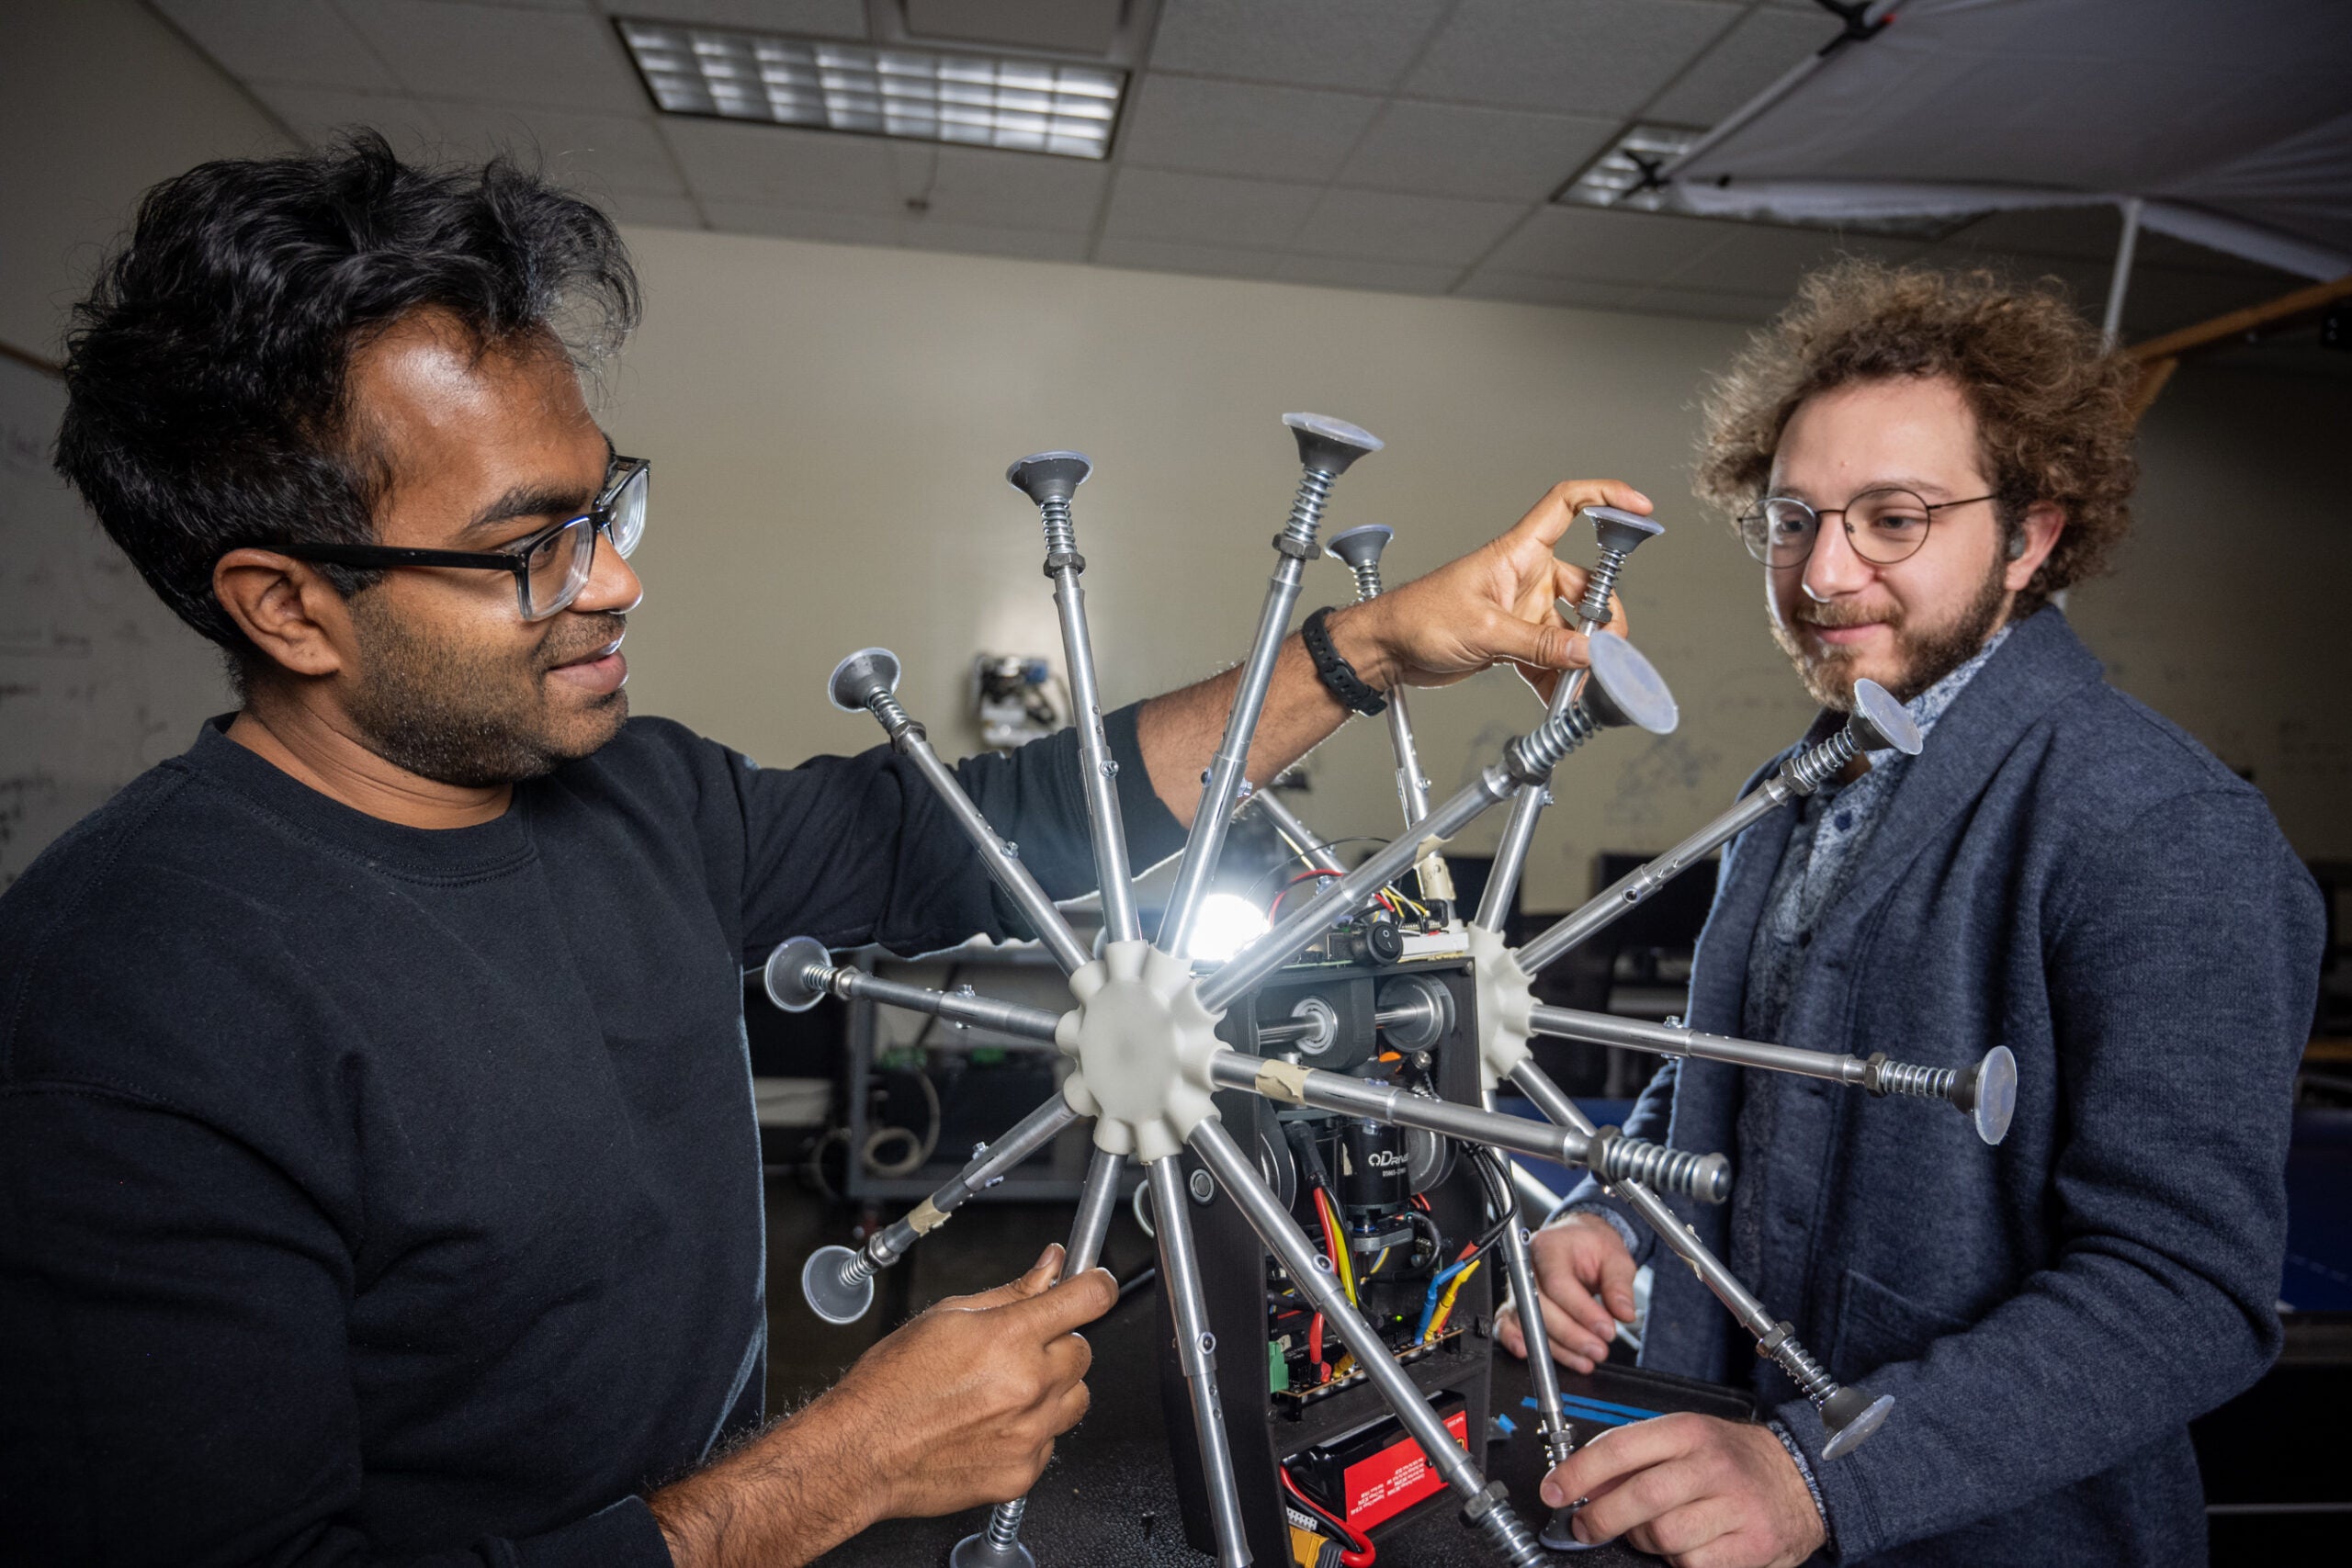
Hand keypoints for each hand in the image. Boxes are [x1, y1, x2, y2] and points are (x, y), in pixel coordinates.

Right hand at [828, 1243, 1113, 1519]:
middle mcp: (1028, 1386)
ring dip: (1053, 1389)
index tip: (1095, 1286)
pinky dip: (1032, 1431)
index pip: (1088, 1300)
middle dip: (1057, 1344)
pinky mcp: (1023, 1471)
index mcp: (1010, 1339)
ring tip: (1006, 1391)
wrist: (862, 1451)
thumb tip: (1049, 1268)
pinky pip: (1052, 1441)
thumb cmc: (892, 1385)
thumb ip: (1010, 1293)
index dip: (1096, 1286)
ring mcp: (1029, 1433)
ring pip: (1076, 1398)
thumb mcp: (947, 1317)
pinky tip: (993, 1425)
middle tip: (1017, 1350)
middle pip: (1083, 1350)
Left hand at [1331, 480, 1651, 703]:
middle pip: (1586, 586)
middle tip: (1608, 651)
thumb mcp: (1484, 630)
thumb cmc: (1419, 617)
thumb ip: (1539, 643)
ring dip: (1580, 656)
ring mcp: (1521, 607)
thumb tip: (1588, 653)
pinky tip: (1561, 697)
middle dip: (1603, 619)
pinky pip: (1548, 655)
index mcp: (1518, 553)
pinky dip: (1557, 676)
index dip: (1606, 496)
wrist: (1387, 649)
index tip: (1641, 509)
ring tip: (1583, 684)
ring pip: (1570, 627)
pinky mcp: (1513, 638)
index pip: (1568, 505)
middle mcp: (1526, 575)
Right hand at [1495, 1211, 1637, 1373]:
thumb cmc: (1590, 1245)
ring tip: (1586, 1359)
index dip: (1582, 1312)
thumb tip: (1624, 1313)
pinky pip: (1508, 1324)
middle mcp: (1527, 1265)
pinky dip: (1515, 1340)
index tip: (1607, 1329)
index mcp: (1550, 1246)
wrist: (1576, 1241)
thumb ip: (1619, 1284)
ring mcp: (1517, 1285)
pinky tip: (1528, 1353)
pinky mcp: (1516, 1303)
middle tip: (1599, 1349)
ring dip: (1557, 1347)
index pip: (1559, 1284)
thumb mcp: (1616, 1257)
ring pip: (1528, 1322)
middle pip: (1540, 1307)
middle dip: (1572, 1335)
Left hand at [1539, 1414, 1825, 1567]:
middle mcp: (1711, 1465)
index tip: (1554, 1490)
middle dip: (1600, 1518)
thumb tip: (1580, 1482)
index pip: (1619, 1448)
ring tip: (1650, 1533)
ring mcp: (1735, 1505)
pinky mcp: (1752, 1544)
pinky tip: (1686, 1547)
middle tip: (1585, 1526)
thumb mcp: (1684, 1440)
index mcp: (1688, 1431)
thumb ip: (1635, 1456)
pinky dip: (1679, 1562)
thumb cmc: (1733, 1460)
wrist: (1800, 1478)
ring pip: (1663, 1536)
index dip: (1578, 1473)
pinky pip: (1693, 1564)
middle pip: (1639, 1498)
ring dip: (1643, 1541)